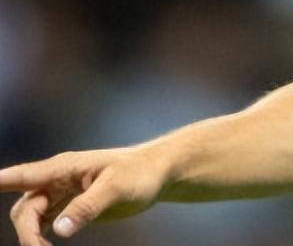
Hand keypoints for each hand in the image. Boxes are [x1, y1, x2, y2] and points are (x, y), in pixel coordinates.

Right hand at [2, 147, 166, 244]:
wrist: (158, 173)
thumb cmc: (139, 173)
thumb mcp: (116, 187)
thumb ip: (88, 207)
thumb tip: (59, 229)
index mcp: (63, 168)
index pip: (22, 176)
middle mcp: (56, 180)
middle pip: (25, 209)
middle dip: (27, 232)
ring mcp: (62, 194)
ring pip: (31, 217)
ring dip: (32, 236)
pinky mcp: (70, 207)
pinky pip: (45, 223)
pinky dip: (40, 236)